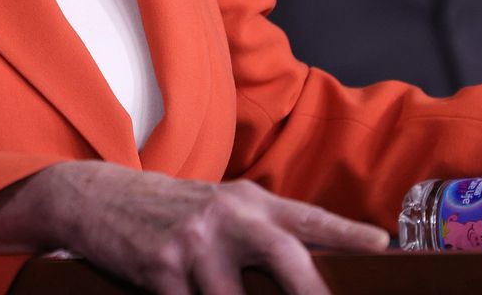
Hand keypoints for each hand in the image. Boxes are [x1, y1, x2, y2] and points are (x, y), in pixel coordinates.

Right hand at [0, 160, 391, 294]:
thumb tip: (310, 266)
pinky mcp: (163, 269)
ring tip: (220, 291)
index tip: (383, 247)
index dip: (347, 233)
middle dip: (309, 291)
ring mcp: (194, 243)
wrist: (97, 197)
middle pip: (283, 255)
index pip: (308, 218)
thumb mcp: (221, 205)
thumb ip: (263, 228)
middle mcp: (227, 216)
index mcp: (249, 200)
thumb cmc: (172, 209)